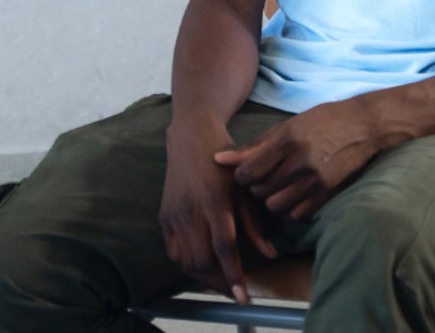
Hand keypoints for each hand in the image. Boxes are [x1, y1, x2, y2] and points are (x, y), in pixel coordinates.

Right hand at [160, 115, 277, 302]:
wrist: (191, 137)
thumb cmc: (226, 161)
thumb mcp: (246, 187)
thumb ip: (255, 223)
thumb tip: (271, 254)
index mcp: (215, 200)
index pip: (224, 248)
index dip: (234, 276)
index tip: (243, 298)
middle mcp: (191, 210)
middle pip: (202, 260)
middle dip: (220, 283)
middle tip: (235, 292)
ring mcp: (174, 213)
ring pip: (185, 261)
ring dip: (203, 278)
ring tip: (220, 283)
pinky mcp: (164, 215)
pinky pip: (173, 252)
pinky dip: (187, 266)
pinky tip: (201, 268)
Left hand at [213, 99, 382, 220]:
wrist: (364, 126)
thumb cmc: (322, 121)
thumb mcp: (288, 126)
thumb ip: (254, 146)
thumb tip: (218, 159)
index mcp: (287, 140)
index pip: (248, 171)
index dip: (242, 176)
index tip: (246, 172)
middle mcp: (300, 161)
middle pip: (260, 191)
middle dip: (256, 188)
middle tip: (262, 180)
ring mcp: (315, 180)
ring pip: (275, 206)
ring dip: (271, 201)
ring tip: (278, 188)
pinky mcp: (327, 193)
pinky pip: (297, 214)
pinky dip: (290, 209)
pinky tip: (294, 195)